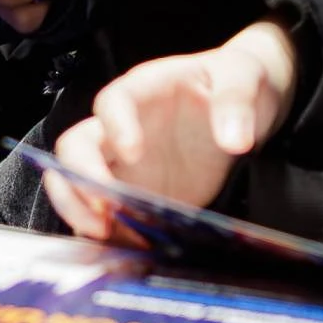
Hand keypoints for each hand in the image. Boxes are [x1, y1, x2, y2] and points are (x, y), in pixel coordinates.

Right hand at [45, 22, 298, 240]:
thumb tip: (234, 139)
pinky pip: (105, 213)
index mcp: (145, 90)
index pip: (113, 102)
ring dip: (81, 209)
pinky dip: (107, 232)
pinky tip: (125, 246)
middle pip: (76, 146)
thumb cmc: (237, 81)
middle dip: (80, 179)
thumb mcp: (245, 76)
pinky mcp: (137, 194)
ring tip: (105, 234)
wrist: (247, 107)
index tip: (133, 153)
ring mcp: (124, 163)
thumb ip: (236, 101)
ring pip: (75, 182)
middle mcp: (122, 127)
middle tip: (104, 209)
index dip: (115, 127)